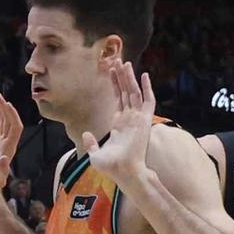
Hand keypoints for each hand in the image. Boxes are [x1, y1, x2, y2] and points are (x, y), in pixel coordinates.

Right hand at [0, 95, 22, 200]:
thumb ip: (1, 172)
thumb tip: (5, 159)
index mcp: (9, 149)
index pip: (15, 128)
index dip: (12, 116)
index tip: (6, 104)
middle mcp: (8, 144)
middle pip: (11, 122)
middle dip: (7, 109)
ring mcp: (2, 143)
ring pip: (5, 122)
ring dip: (2, 109)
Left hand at [75, 64, 154, 185]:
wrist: (124, 172)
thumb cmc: (112, 167)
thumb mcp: (96, 155)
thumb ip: (92, 143)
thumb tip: (86, 134)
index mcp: (119, 125)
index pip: (118, 99)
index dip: (115, 84)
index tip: (110, 71)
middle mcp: (129, 119)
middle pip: (126, 92)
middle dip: (122, 77)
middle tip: (117, 60)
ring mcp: (137, 119)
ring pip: (134, 93)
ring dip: (130, 78)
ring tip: (125, 63)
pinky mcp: (145, 120)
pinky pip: (148, 100)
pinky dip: (147, 88)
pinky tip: (143, 75)